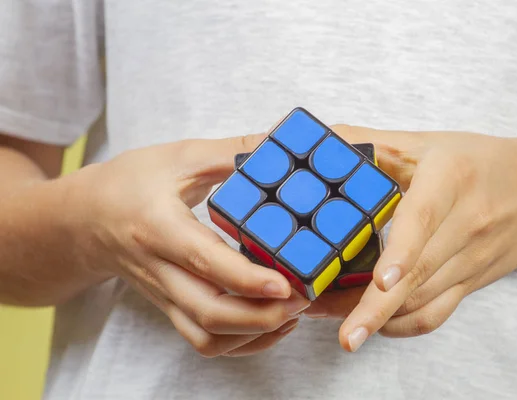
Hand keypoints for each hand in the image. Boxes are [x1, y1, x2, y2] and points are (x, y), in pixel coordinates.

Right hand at [60, 135, 309, 356]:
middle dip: (262, 315)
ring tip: (292, 312)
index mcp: (158, 226)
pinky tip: (269, 324)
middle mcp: (159, 269)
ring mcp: (164, 294)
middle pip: (209, 312)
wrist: (83, 219)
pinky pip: (202, 341)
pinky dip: (240, 343)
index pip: (203, 260)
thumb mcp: (179, 157)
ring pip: (206, 337)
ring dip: (254, 334)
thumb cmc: (129, 183)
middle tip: (303, 297)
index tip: (286, 283)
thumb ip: (232, 152)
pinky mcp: (170, 306)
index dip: (246, 278)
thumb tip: (282, 143)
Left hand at [316, 126, 516, 350]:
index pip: (425, 219)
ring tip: (332, 323)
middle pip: (418, 275)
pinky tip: (371, 325)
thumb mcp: (425, 143)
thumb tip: (320, 141)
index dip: (402, 252)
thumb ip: (370, 142)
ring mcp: (471, 260)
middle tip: (335, 330)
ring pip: (421, 301)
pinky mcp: (470, 284)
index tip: (380, 280)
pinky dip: (400, 326)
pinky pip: (435, 315)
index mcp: (450, 179)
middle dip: (372, 307)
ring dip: (375, 318)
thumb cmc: (474, 162)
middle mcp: (466, 224)